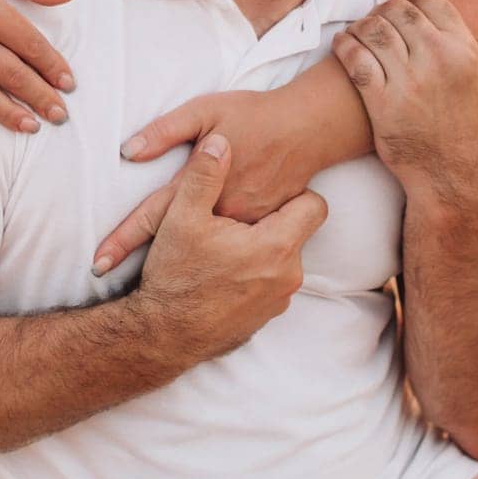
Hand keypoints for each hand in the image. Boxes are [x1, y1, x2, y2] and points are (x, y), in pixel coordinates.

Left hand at [91, 88, 312, 272]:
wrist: (309, 128)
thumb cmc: (255, 115)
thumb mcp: (205, 111)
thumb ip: (166, 131)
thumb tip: (129, 150)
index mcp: (203, 186)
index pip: (153, 216)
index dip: (123, 240)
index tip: (98, 263)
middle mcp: (223, 213)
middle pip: (179, 243)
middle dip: (153, 267)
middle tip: (115, 283)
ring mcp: (249, 227)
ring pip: (211, 253)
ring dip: (189, 270)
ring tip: (166, 287)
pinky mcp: (271, 234)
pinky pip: (240, 254)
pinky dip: (222, 265)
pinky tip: (214, 279)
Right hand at [133, 134, 327, 362]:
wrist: (163, 337)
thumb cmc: (174, 276)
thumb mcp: (181, 217)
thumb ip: (205, 175)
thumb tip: (221, 142)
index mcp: (276, 246)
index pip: (315, 205)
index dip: (294, 193)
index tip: (266, 193)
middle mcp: (288, 276)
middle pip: (297, 231)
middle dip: (272, 221)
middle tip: (236, 220)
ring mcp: (279, 301)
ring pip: (284, 258)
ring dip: (263, 249)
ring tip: (226, 246)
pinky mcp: (266, 318)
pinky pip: (272, 283)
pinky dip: (255, 274)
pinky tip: (224, 272)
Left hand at [331, 0, 477, 200]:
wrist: (453, 176)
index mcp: (464, 50)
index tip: (403, 8)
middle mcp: (436, 60)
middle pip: (397, 10)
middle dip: (384, 10)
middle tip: (379, 20)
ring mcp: (407, 81)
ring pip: (373, 29)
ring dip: (362, 25)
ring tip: (362, 33)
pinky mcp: (381, 103)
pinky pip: (355, 59)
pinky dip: (345, 46)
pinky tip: (345, 46)